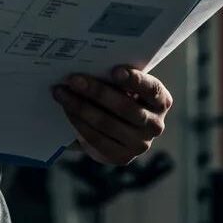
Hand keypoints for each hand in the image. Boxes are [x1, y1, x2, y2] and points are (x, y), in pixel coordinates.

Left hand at [52, 66, 171, 165]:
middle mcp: (155, 124)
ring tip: (61, 93)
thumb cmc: (120, 95)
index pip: (152, 90)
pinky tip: (67, 110)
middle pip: (125, 107)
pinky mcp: (122, 157)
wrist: (117, 128)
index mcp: (161, 101)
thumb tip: (88, 65)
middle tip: (73, 79)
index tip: (115, 70)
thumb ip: (116, 77)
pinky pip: (97, 139)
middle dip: (96, 91)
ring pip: (107, 124)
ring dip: (80, 106)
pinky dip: (79, 122)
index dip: (135, 80)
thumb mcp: (124, 85)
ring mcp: (140, 144)